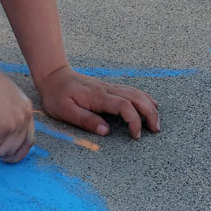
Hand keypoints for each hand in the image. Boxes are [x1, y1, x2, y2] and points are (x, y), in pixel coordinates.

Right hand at [0, 63, 34, 162]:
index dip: (17, 150)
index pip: (29, 139)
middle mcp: (25, 117)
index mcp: (26, 109)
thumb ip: (9, 115)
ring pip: (2, 151)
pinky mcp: (4, 129)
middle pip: (18, 149)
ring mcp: (16, 123)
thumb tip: (4, 136)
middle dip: (2, 152)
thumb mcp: (3, 98)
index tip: (6, 156)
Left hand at [36, 65, 159, 138]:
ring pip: (136, 93)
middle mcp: (107, 90)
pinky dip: (144, 97)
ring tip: (156, 121)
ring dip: (149, 106)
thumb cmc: (57, 95)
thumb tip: (106, 131)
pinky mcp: (109, 88)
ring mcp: (109, 87)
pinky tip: (151, 104)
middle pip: (136, 98)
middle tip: (155, 130)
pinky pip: (132, 90)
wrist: (53, 75)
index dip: (134, 121)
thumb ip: (86, 120)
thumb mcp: (65, 111)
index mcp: (98, 97)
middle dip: (150, 113)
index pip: (124, 106)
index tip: (137, 135)